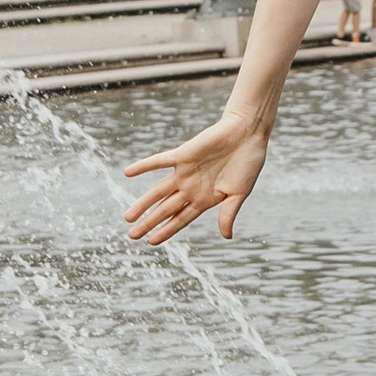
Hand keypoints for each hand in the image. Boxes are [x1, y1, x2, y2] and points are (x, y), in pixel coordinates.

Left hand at [123, 112, 271, 244]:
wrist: (247, 133)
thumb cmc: (248, 163)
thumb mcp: (240, 193)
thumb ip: (229, 213)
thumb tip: (226, 237)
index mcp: (205, 199)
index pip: (180, 219)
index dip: (166, 231)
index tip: (151, 242)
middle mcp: (191, 188)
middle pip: (165, 209)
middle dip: (149, 223)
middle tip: (132, 235)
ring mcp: (185, 172)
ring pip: (158, 191)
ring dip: (143, 203)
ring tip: (128, 217)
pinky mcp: (183, 154)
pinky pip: (159, 161)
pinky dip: (144, 166)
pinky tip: (127, 173)